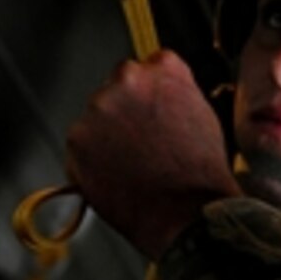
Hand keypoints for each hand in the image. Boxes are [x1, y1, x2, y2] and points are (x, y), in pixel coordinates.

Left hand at [66, 49, 240, 257]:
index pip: (146, 67)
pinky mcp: (77, 137)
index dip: (148, 95)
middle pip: (116, 88)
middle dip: (123, 112)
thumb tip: (157, 94)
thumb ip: (175, 92)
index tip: (149, 112)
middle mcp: (128, 78)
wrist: (185, 212)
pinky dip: (90, 160)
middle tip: (139, 146)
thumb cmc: (200, 172)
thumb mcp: (203, 114)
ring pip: (96, 117)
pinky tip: (115, 176)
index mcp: (163, 68)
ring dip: (105, 136)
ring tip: (130, 166)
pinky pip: (81, 146)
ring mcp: (99, 107)